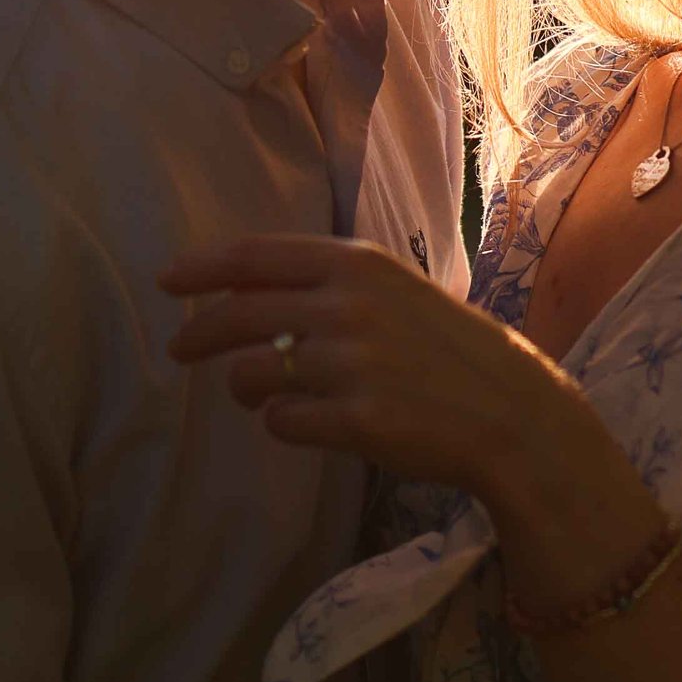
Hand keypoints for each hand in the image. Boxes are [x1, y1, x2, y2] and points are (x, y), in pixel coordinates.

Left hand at [163, 230, 579, 498]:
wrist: (514, 413)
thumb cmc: (449, 352)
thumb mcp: (396, 293)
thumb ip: (330, 285)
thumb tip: (243, 292)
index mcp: (359, 265)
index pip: (256, 257)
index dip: (202, 269)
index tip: (167, 282)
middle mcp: (350, 306)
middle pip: (239, 314)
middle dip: (198, 334)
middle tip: (178, 351)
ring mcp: (353, 364)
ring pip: (252, 373)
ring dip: (243, 386)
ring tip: (259, 394)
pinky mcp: (358, 420)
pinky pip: (283, 422)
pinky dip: (283, 424)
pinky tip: (306, 422)